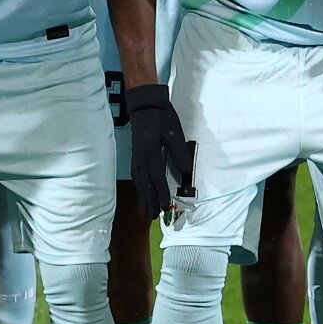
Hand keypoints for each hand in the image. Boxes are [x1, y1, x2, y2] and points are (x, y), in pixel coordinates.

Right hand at [126, 82, 193, 220]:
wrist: (145, 106)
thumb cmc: (161, 118)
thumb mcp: (174, 133)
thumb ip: (180, 153)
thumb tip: (187, 172)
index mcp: (151, 153)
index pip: (157, 178)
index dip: (161, 194)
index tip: (165, 207)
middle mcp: (141, 158)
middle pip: (144, 184)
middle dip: (149, 201)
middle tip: (153, 217)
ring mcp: (136, 158)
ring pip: (139, 182)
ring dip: (143, 197)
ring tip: (146, 211)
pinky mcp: (136, 156)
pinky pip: (136, 176)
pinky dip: (139, 188)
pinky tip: (141, 193)